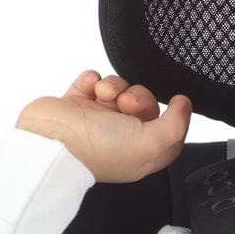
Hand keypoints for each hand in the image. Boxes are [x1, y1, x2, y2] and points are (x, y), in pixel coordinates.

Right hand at [16, 70, 191, 181]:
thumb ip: (174, 127)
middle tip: (126, 104)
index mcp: (140, 153)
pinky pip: (94, 80)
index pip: (169, 134)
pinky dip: (92, 80)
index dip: (177, 117)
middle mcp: (120, 137)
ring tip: (103, 95)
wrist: (50, 141)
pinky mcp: (77, 103)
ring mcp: (97, 119)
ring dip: (115, 86)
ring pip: (120, 89)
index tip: (179, 101)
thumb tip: (184, 107)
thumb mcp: (149, 144)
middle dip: (139, 97)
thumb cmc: (97, 149)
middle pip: (146, 105)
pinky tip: (88, 89)